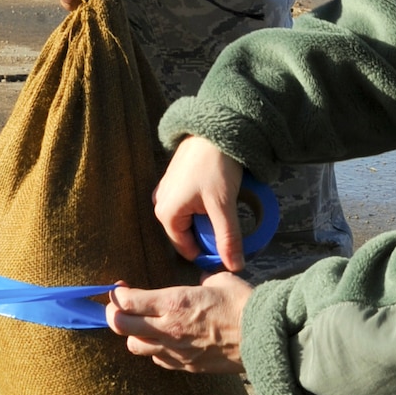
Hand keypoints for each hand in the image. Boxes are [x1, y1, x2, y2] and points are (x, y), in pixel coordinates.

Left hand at [105, 273, 250, 372]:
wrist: (265, 338)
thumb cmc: (244, 304)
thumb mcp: (219, 280)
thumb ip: (201, 281)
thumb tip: (199, 282)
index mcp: (174, 302)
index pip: (127, 302)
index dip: (116, 295)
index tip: (119, 289)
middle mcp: (169, 328)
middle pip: (120, 326)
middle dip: (114, 315)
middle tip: (119, 307)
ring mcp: (176, 351)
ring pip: (135, 346)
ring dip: (133, 334)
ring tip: (142, 325)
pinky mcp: (187, 366)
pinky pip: (158, 359)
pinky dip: (154, 349)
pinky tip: (165, 340)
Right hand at [154, 137, 244, 270]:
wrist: (213, 127)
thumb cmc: (215, 164)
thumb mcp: (223, 205)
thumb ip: (228, 238)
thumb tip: (235, 267)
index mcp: (166, 214)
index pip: (187, 249)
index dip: (209, 253)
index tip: (229, 248)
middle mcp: (160, 203)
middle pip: (188, 233)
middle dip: (208, 233)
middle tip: (230, 224)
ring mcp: (167, 190)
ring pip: (190, 218)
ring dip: (208, 218)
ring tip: (225, 207)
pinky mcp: (176, 179)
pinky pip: (189, 203)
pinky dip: (204, 205)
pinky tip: (219, 195)